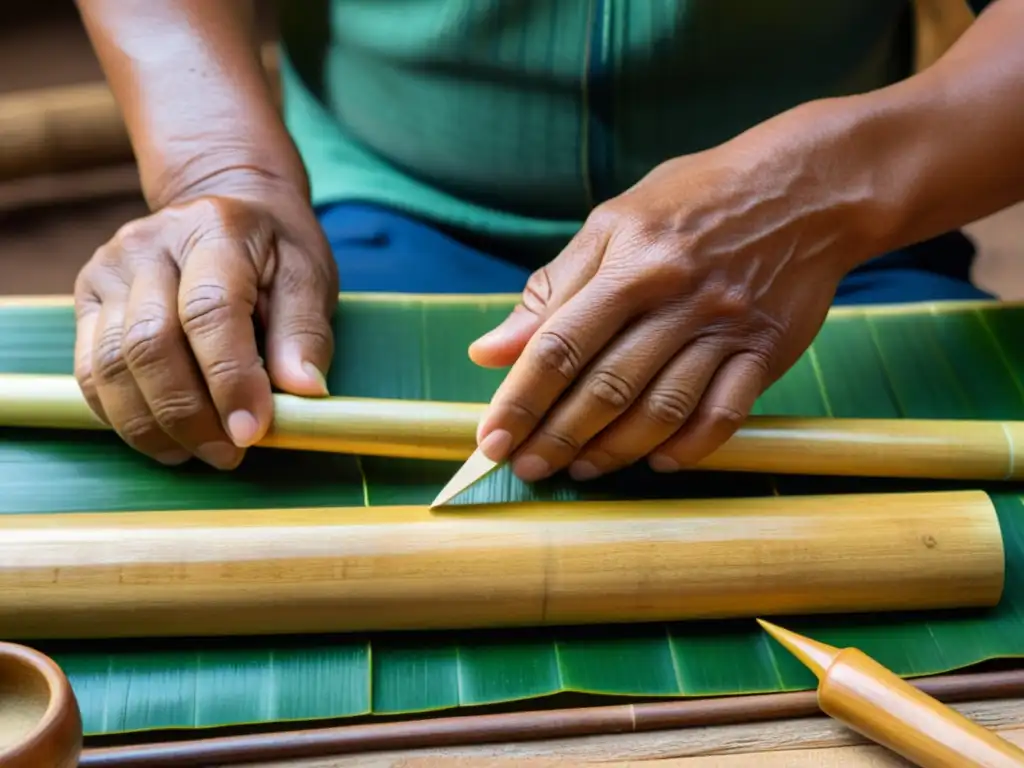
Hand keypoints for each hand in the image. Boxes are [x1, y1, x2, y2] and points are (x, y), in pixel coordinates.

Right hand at [73, 175, 337, 468]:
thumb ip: (304, 333)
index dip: (229, 379)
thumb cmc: (273, 251)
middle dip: (189, 415)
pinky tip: (164, 438)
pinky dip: (123, 416)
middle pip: (151, 345)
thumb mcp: (308, 277)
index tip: (251, 432)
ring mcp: (109, 270)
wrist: (222, 206)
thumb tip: (304, 392)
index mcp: (214, 230)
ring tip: (199, 452)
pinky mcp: (87, 298)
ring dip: (154, 425)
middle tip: (228, 454)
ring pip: (110, 365)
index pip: (210, 312)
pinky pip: (90, 372)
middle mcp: (149, 245)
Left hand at [469, 111, 872, 481]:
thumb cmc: (696, 200)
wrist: (807, 186)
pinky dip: (688, 448)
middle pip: (606, 387)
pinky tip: (657, 461)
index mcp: (630, 264)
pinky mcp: (766, 350)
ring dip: (615, 450)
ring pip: (661, 409)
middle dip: (558, 437)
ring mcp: (725, 329)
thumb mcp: (614, 222)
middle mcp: (676, 299)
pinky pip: (724, 415)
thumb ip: (552, 288)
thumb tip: (489, 351)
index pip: (558, 345)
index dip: (520, 400)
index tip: (491, 439)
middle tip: (527, 468)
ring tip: (581, 470)